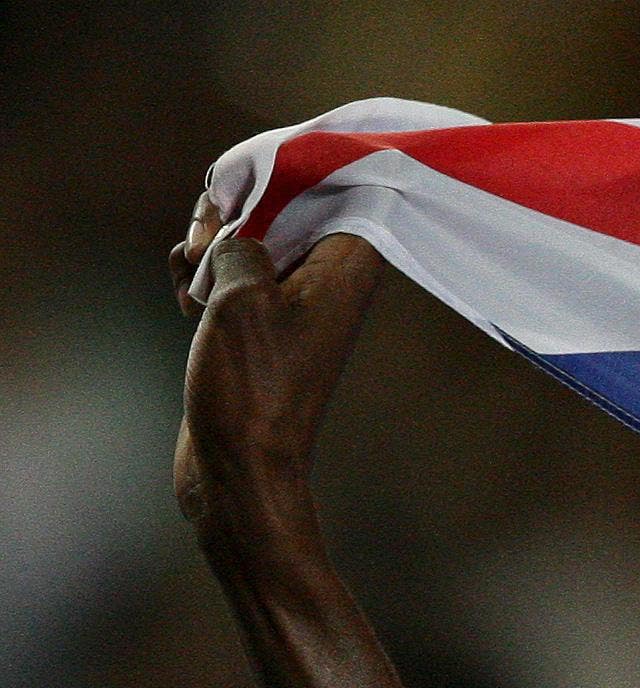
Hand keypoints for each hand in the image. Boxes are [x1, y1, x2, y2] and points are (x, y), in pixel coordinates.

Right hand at [172, 199, 383, 550]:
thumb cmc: (252, 387)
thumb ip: (242, 240)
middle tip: (206, 247)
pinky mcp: (261, 325)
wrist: (240, 466)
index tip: (248, 179)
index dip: (293, 166)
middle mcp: (331, 282)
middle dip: (234, 211)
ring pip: (247, 238)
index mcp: (348, 268)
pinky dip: (204, 277)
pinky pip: (229, 274)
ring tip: (196, 288)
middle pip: (284, 204)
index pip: (344, 182)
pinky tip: (188, 304)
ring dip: (209, 248)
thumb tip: (235, 229)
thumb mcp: (242, 294)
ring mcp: (294, 304)